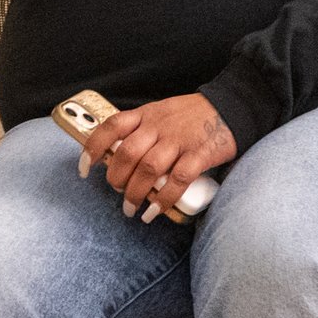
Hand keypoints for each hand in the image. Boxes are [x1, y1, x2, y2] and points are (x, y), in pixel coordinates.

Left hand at [80, 93, 238, 221]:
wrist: (232, 106)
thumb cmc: (192, 116)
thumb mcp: (161, 113)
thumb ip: (142, 131)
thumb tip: (118, 160)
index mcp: (146, 114)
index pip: (111, 127)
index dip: (93, 148)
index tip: (84, 169)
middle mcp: (159, 126)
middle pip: (127, 153)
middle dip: (117, 179)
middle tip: (119, 194)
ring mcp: (180, 140)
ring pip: (149, 169)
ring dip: (136, 193)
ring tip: (133, 209)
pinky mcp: (200, 154)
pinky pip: (178, 180)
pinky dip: (164, 199)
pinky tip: (155, 211)